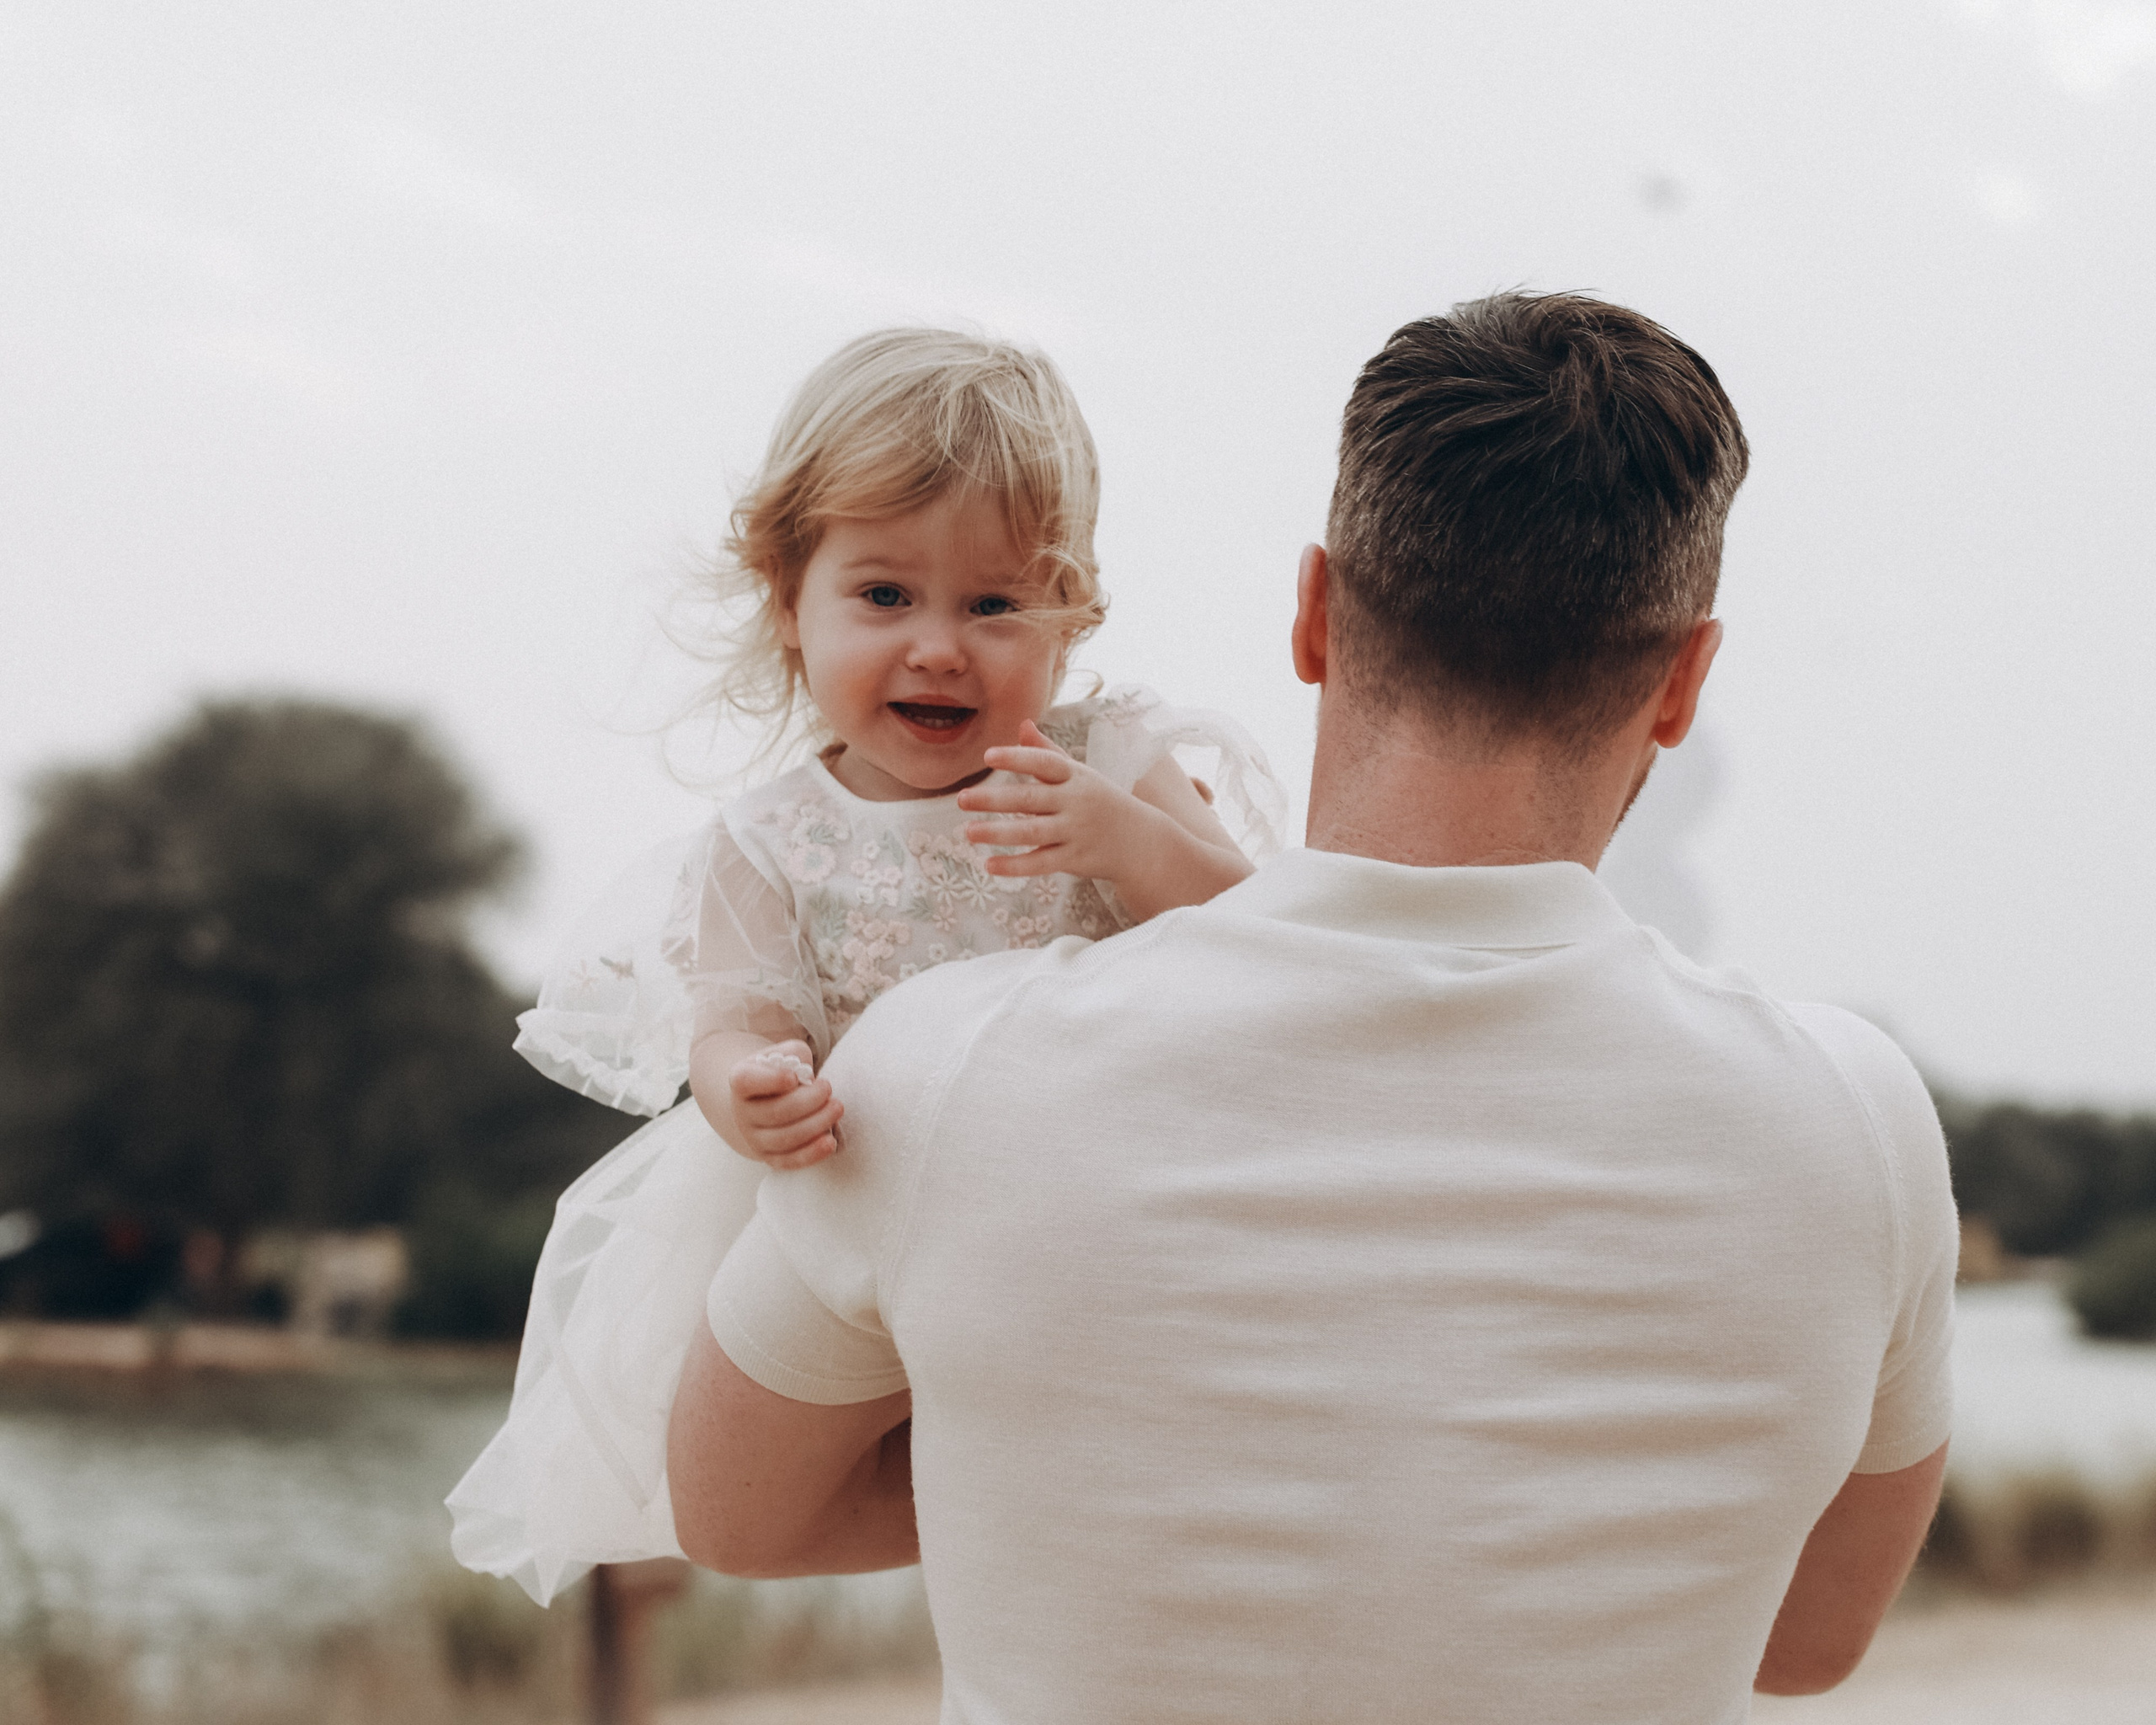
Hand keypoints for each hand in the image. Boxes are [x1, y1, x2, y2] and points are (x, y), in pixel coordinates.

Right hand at [727, 1040, 842, 1168]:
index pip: (746, 1081)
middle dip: (808, 1101)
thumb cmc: (781, 1072)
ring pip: (784, 1138)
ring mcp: (754, 1138)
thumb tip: (806, 1075)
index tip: (794, 1077)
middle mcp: (742, 1112)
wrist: (766, 1101)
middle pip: (774, 1112)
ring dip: (815, 1125)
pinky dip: (811, 1154)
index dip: (770, 1080)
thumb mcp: (785, 1054)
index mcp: (741, 1081)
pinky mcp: (769, 1156)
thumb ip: (794, 1056)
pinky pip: (789, 1161)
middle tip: (829, 1088)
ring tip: (837, 1108)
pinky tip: (830, 1142)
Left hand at [956, 721, 1159, 879]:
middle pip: (1031, 799)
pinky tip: (989, 865)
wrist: (1140, 841)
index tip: (988, 756)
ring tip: (968, 832)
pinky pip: (1041, 863)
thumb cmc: (1100, 801)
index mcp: (1075, 776)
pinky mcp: (1075, 859)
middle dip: (994, 798)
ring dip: (998, 833)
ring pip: (1032, 833)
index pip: (1045, 763)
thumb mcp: (1079, 773)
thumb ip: (1047, 751)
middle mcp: (1075, 802)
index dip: (1018, 757)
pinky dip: (1015, 865)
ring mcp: (1075, 832)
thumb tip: (1022, 723)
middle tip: (961, 798)